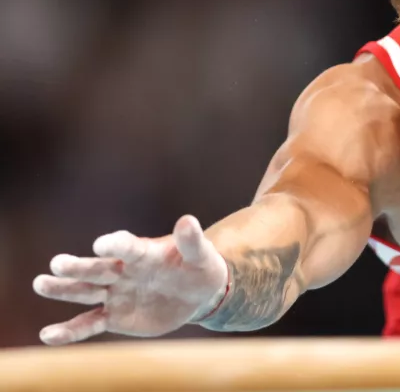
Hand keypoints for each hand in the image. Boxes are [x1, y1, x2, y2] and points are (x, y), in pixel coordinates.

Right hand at [33, 215, 227, 344]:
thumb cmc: (198, 267)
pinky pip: (89, 323)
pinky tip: (49, 336)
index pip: (126, 246)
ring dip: (63, 290)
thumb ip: (192, 242)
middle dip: (79, 267)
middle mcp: (122, 270)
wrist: (197, 293)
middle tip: (58, 264)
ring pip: (85, 292)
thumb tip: (188, 221)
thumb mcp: (200, 255)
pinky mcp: (113, 316)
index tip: (102, 245)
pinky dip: (70, 331)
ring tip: (41, 284)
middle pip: (97, 268)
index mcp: (142, 252)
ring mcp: (115, 293)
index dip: (116, 244)